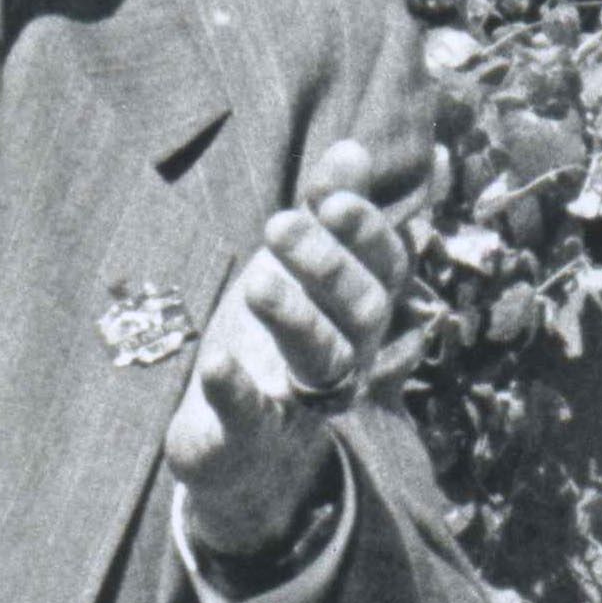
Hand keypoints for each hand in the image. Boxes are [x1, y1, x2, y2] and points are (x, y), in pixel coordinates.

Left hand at [167, 136, 421, 563]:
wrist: (242, 455)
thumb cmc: (274, 343)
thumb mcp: (296, 273)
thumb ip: (327, 213)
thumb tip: (354, 147)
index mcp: (356, 312)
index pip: (383, 270)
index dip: (366, 234)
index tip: (331, 197)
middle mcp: (343, 358)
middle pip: (361, 314)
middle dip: (326, 267)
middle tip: (277, 227)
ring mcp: (299, 402)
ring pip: (322, 363)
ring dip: (294, 319)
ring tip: (255, 283)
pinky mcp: (249, 438)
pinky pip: (252, 417)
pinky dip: (236, 392)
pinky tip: (217, 362)